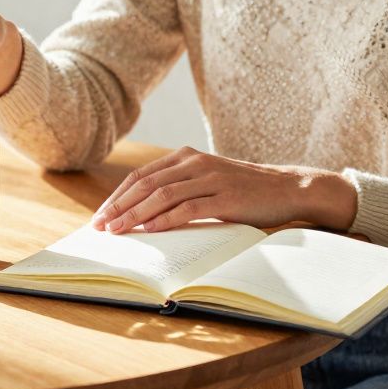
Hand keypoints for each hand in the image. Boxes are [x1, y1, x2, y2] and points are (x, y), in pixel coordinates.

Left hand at [91, 147, 357, 233]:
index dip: (118, 195)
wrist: (287, 188)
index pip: (141, 175)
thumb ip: (179, 190)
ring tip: (117, 231)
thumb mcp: (207, 182)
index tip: (101, 215)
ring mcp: (210, 178)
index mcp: (186, 157)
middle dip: (119, 206)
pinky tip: (148, 230)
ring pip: (162, 195)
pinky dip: (165, 219)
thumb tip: (142, 215)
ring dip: (135, 214)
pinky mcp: (225, 197)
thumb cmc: (243, 192)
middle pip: (146, 184)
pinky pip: (188, 208)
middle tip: (100, 226)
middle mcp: (195, 163)